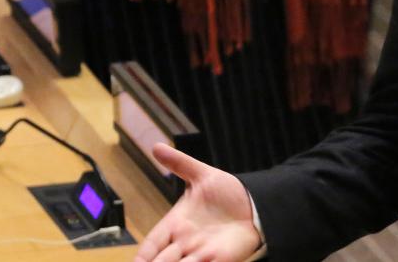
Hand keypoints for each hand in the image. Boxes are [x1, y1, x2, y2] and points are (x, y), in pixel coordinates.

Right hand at [134, 144, 260, 261]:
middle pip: (162, 261)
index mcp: (176, 224)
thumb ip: (179, 163)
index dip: (143, 255)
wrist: (254, 203)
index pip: (153, 244)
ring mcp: (202, 253)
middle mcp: (186, 242)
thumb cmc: (226, 192)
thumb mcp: (201, 175)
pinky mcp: (220, 259)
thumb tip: (156, 146)